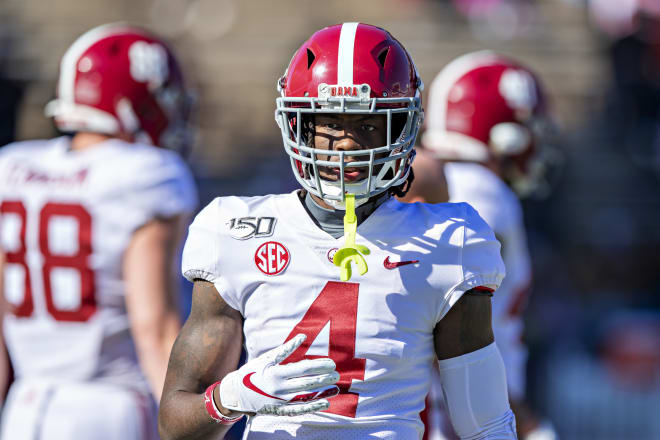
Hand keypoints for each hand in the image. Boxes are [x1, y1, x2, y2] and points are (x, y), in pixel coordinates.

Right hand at [219, 334, 339, 415]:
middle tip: (337, 373)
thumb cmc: (252, 372)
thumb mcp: (266, 358)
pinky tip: (325, 402)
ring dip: (322, 391)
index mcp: (276, 372)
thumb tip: (302, 336)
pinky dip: (313, 406)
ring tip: (336, 387)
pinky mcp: (279, 410)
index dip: (319, 365)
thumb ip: (286, 349)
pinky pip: (299, 409)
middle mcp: (279, 387)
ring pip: (306, 396)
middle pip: (307, 382)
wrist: (234, 394)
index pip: (303, 368)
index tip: (332, 363)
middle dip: (324, 378)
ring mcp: (280, 400)